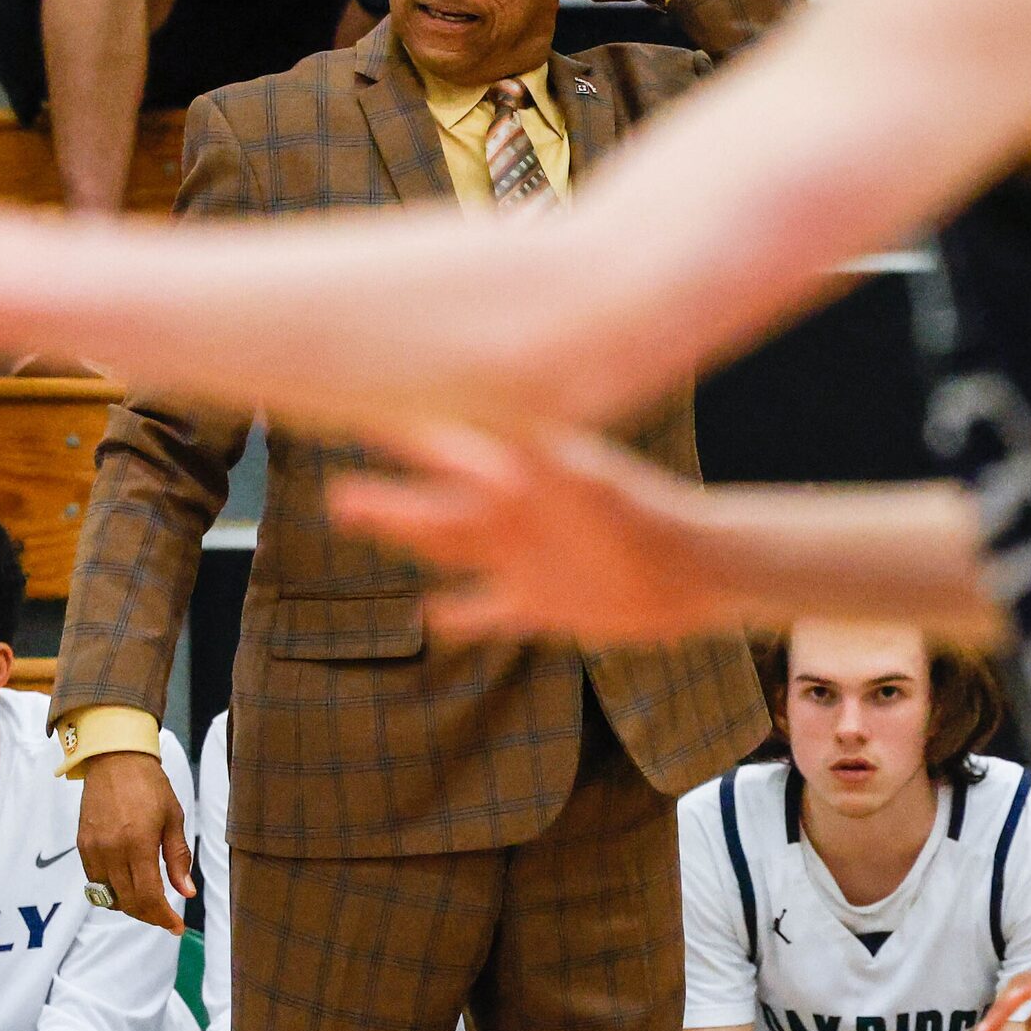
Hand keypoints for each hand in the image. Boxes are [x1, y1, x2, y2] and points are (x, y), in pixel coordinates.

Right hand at [76, 749, 194, 932]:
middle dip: (149, 915)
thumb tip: (186, 892)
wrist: (115, 759)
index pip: (149, 896)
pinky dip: (112, 891)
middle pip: (128, 902)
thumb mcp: (173, 819)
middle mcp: (112, 849)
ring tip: (148, 901)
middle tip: (165, 915)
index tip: (177, 926)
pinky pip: (95, 881)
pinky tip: (127, 884)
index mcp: (138, 842)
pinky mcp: (82, 845)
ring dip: (129, 906)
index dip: (163, 917)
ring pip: (109, 896)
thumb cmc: (150, 785)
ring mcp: (94, 848)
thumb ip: (177, 858)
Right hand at [330, 425, 731, 643]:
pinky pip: (491, 612)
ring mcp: (523, 562)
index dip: (405, 437)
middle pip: (435, 510)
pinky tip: (433, 617)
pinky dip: (464, 616)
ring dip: (408, 539)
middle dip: (387, 501)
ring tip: (361, 523)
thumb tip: (496, 413)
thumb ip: (536, 452)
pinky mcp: (543, 606)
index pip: (448, 454)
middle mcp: (512, 520)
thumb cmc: (642, 514)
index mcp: (515, 485)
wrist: (693, 568)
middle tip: (336, 495)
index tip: (360, 414)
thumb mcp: (586, 478)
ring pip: (451, 551)